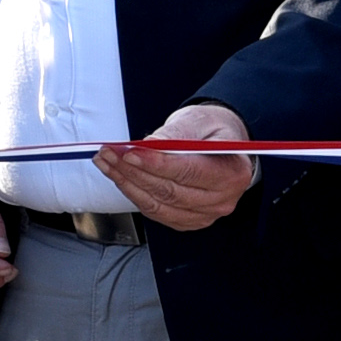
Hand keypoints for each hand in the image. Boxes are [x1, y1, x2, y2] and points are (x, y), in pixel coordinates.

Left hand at [95, 104, 255, 231]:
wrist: (217, 145)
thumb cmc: (211, 131)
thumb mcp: (196, 121)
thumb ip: (175, 134)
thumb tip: (149, 145)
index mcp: (233, 172)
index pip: (190, 173)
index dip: (156, 165)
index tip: (130, 153)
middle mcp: (222, 199)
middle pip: (171, 191)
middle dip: (134, 171)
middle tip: (110, 153)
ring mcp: (205, 214)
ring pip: (158, 204)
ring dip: (127, 183)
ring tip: (107, 162)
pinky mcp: (187, 220)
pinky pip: (155, 211)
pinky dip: (133, 194)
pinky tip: (119, 176)